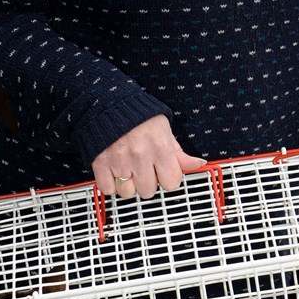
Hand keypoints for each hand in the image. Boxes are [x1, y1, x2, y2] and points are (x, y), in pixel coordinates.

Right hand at [91, 115, 205, 198]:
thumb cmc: (141, 118)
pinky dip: (110, 184)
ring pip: (128, 193)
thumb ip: (180, 153)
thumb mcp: (166, 131)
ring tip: (129, 169)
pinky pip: (108, 189)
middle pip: (148, 191)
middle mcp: (141, 157)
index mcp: (160, 148)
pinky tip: (115, 171)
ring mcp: (120, 162)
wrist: (111, 105)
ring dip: (129, 185)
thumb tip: (198, 164)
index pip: (172, 183)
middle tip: (144, 168)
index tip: (163, 172)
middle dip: (148, 182)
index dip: (168, 179)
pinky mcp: (101, 164)